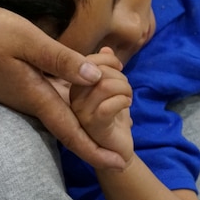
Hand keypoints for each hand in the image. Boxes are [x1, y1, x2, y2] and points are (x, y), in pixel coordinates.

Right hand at [0, 2, 125, 169]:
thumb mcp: (26, 40)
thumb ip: (60, 59)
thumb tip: (95, 79)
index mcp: (35, 95)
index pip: (71, 129)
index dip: (96, 148)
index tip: (120, 165)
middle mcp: (27, 100)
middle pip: (68, 124)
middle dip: (94, 138)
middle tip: (122, 151)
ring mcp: (17, 92)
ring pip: (58, 109)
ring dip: (83, 117)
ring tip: (109, 122)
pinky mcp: (10, 81)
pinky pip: (46, 94)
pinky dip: (67, 96)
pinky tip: (79, 88)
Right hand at [69, 47, 134, 162]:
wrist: (115, 150)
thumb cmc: (111, 117)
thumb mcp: (110, 87)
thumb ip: (106, 68)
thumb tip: (106, 49)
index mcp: (71, 87)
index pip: (86, 63)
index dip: (105, 61)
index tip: (119, 68)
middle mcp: (70, 99)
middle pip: (96, 72)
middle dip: (118, 74)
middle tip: (127, 88)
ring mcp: (79, 113)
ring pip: (103, 86)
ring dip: (123, 87)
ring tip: (128, 97)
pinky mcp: (92, 126)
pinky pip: (107, 106)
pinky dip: (122, 100)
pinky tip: (126, 104)